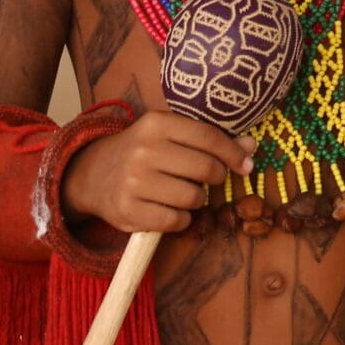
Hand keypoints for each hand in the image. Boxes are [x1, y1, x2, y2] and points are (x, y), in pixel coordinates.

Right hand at [60, 111, 255, 236]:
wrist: (93, 174)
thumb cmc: (143, 151)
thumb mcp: (170, 134)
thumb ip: (210, 139)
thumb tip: (251, 147)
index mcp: (156, 123)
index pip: (208, 137)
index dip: (233, 153)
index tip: (246, 164)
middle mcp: (143, 151)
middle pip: (204, 169)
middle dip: (216, 177)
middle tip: (210, 178)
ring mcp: (134, 182)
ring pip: (193, 198)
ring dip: (197, 200)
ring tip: (183, 192)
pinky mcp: (128, 212)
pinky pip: (176, 221)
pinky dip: (182, 219)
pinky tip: (171, 209)